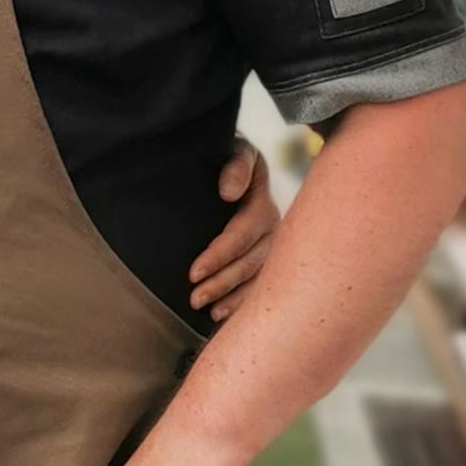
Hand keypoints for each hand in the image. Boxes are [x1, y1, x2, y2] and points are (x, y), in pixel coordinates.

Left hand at [187, 137, 277, 318]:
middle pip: (251, 261)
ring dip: (233, 297)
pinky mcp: (267, 259)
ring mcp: (272, 245)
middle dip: (223, 282)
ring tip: (208, 310)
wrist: (233, 166)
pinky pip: (260, 286)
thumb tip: (229, 192)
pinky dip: (242, 302)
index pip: (243, 233)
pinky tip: (223, 314)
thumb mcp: (234, 152)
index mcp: (261, 202)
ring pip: (258, 277)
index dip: (219, 255)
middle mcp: (272, 226)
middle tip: (194, 297)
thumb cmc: (226, 160)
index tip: (193, 272)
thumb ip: (235, 166)